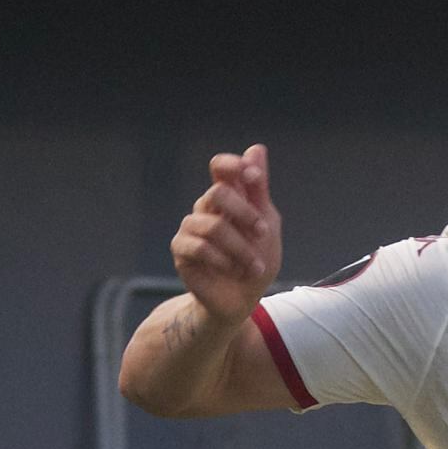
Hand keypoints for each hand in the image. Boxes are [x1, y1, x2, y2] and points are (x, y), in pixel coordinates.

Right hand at [171, 144, 281, 320]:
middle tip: (262, 234)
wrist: (242, 300)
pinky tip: (233, 271)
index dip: (234, 166)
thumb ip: (259, 189)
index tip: (254, 177)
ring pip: (212, 225)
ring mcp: (190, 228)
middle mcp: (205, 208)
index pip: (220, 168)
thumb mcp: (266, 224)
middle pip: (217, 192)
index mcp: (227, 198)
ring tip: (254, 267)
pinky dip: (222, 260)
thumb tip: (256, 148)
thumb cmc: (256, 261)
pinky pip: (199, 247)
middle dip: (246, 214)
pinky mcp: (181, 250)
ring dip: (240, 248)